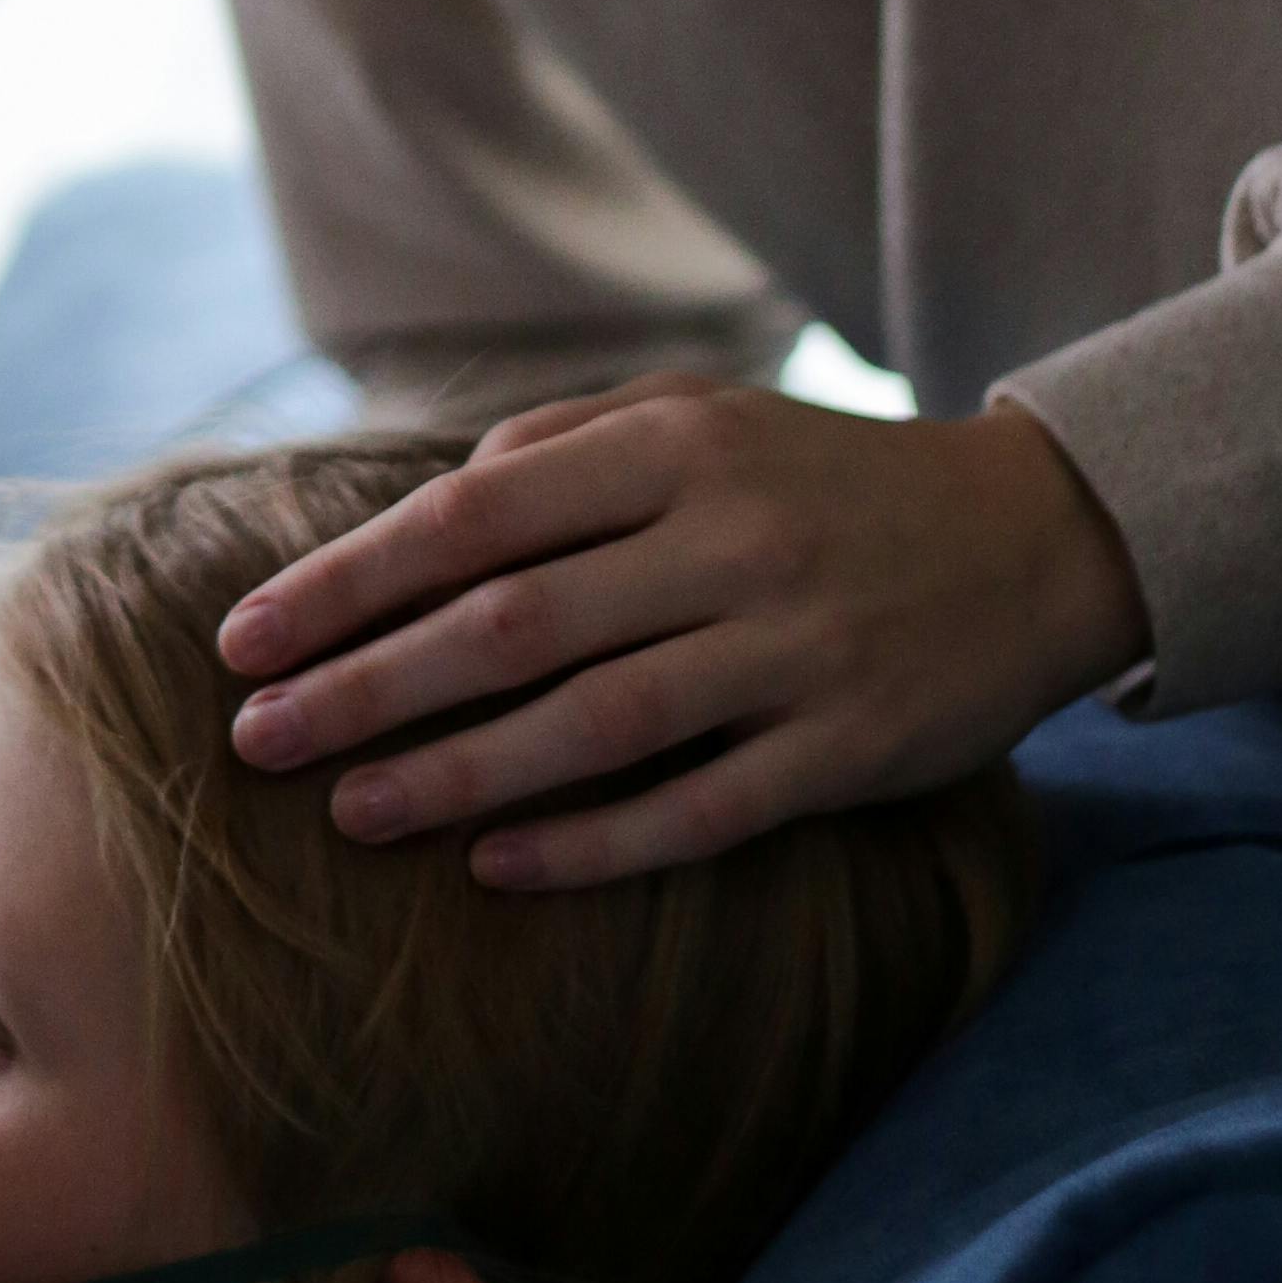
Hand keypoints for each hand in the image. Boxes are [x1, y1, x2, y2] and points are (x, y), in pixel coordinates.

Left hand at [218, 383, 1148, 884]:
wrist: (1036, 536)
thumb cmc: (824, 478)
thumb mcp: (704, 416)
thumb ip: (562, 443)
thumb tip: (427, 504)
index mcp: (678, 448)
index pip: (471, 519)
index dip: (348, 582)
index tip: (244, 638)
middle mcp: (730, 542)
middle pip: (508, 627)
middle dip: (364, 685)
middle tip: (254, 739)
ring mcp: (794, 650)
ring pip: (590, 726)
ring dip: (454, 773)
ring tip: (347, 811)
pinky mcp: (848, 750)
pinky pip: (698, 810)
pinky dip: (590, 843)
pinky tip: (497, 866)